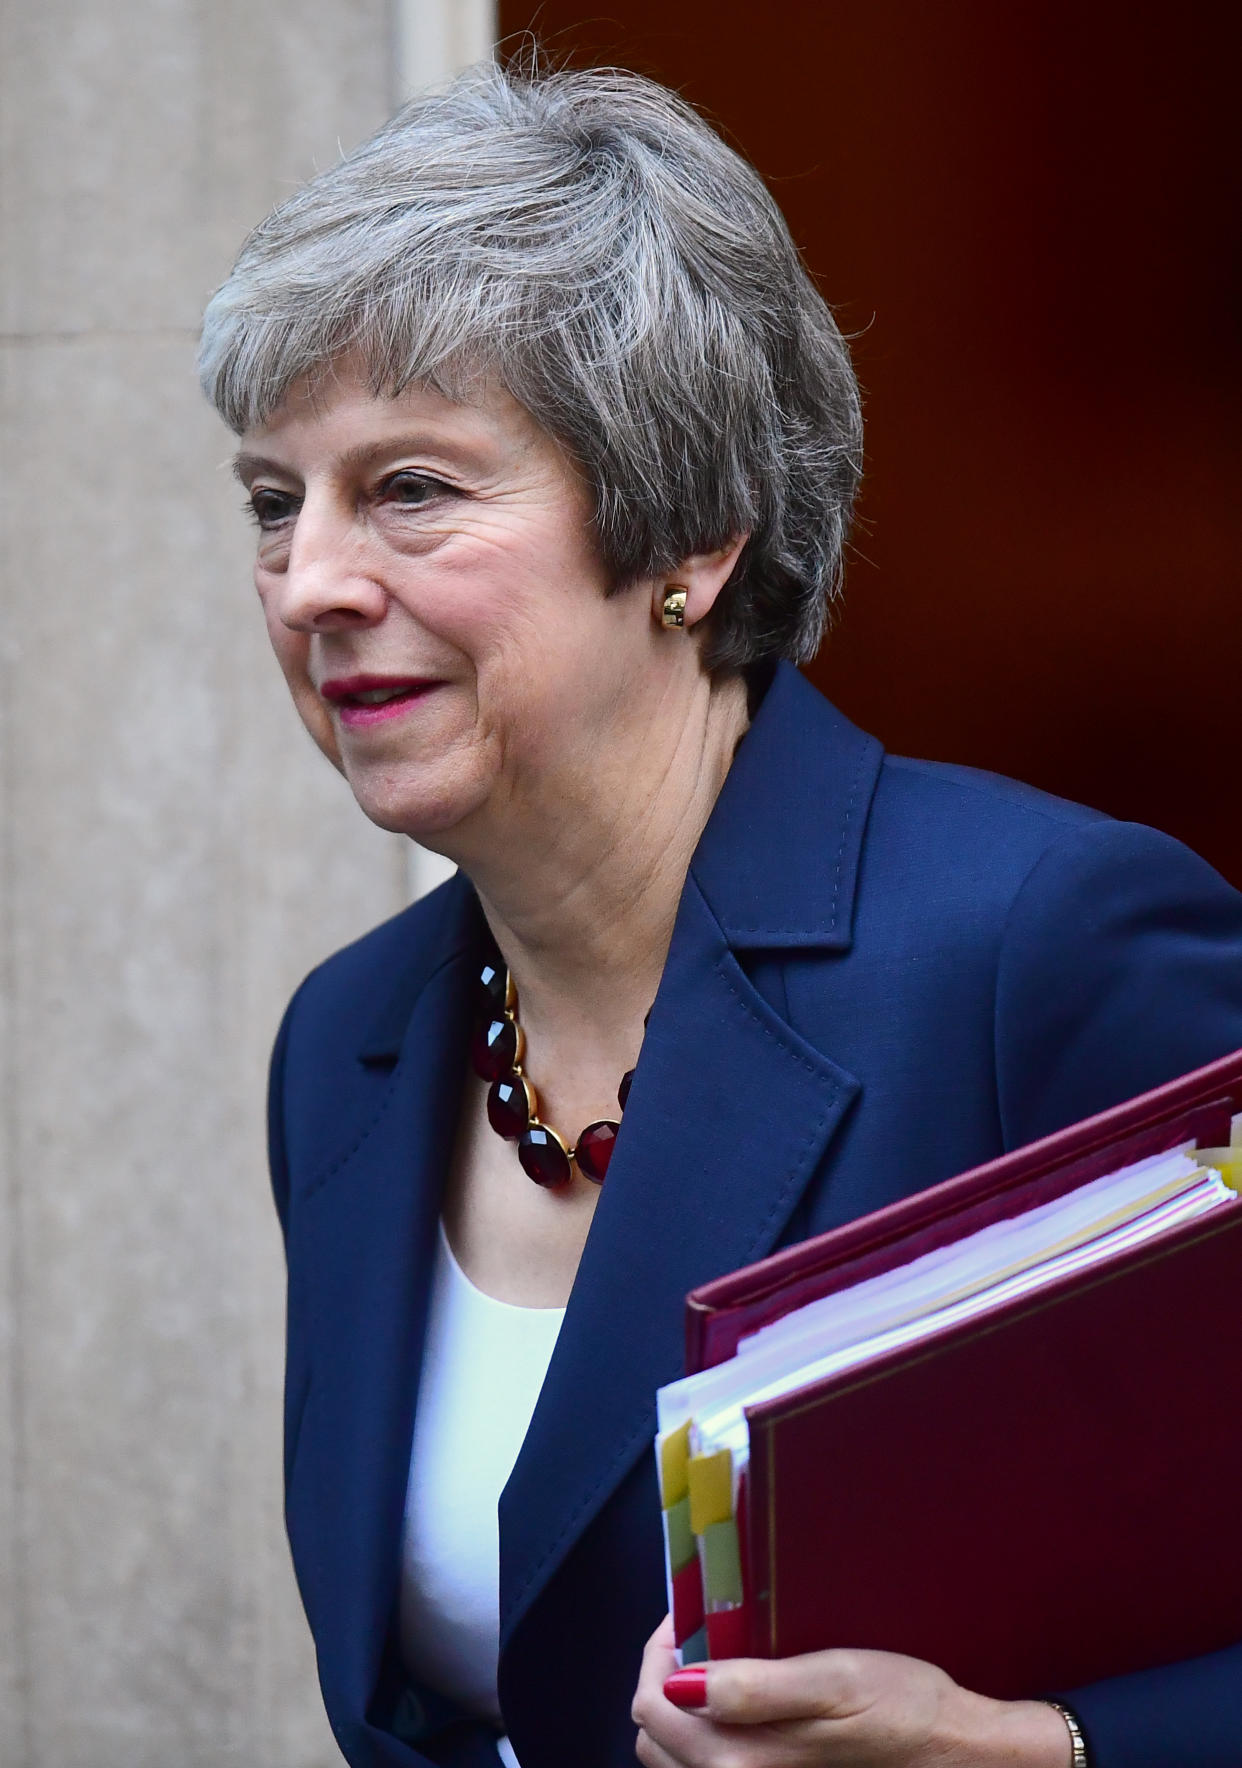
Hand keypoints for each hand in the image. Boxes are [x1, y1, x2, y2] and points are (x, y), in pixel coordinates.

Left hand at [631, 1616, 1071, 1766]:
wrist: (956, 1756)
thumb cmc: (904, 1709)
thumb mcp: (835, 1679)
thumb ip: (753, 1685)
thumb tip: (680, 1680)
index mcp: (742, 1761)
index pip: (651, 1708)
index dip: (658, 1653)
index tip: (685, 1617)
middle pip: (653, 1739)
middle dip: (664, 1681)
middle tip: (700, 1637)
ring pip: (675, 1759)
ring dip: (682, 1711)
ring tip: (718, 1666)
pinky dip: (707, 1736)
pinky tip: (741, 1703)